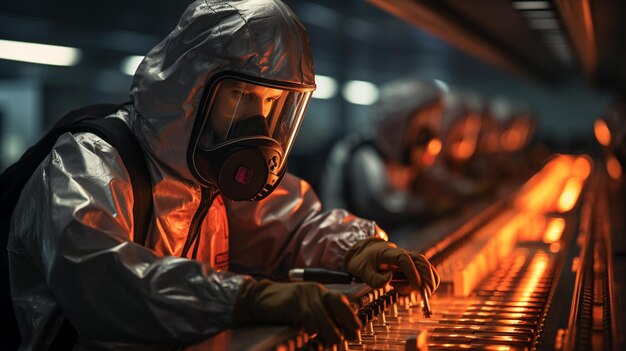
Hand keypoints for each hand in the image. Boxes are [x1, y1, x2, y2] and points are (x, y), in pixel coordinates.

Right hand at [233, 280, 360, 344]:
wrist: (259, 299)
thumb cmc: (284, 307)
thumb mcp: (305, 308)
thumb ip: (321, 316)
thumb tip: (339, 332)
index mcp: (320, 291)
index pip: (342, 302)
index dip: (351, 317)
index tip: (356, 330)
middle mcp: (315, 291)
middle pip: (338, 305)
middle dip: (346, 323)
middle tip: (347, 338)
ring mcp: (304, 296)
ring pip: (324, 317)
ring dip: (330, 334)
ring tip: (332, 344)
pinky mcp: (293, 303)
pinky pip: (308, 319)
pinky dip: (314, 331)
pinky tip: (314, 338)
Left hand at [343, 238, 439, 295]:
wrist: (366, 253)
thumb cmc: (364, 263)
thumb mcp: (363, 273)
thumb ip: (375, 279)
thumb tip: (390, 279)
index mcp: (388, 253)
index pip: (404, 259)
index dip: (412, 272)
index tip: (417, 286)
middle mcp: (401, 253)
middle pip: (419, 260)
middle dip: (426, 277)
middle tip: (426, 294)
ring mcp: (407, 258)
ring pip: (424, 264)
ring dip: (429, 279)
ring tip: (426, 294)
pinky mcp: (410, 264)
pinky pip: (423, 270)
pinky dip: (427, 279)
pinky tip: (421, 290)